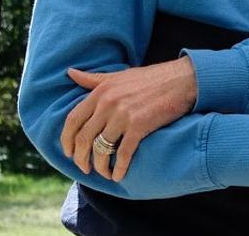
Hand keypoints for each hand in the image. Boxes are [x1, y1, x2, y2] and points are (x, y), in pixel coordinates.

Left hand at [60, 56, 196, 181]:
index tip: (69, 152)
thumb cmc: (151, 78)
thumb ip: (94, 79)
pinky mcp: (140, 126)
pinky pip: (122, 153)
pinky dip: (118, 168)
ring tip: (104, 173)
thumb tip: (70, 72)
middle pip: (83, 138)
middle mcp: (108, 103)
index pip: (73, 120)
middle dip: (81, 158)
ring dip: (100, 166)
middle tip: (84, 168)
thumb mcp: (119, 75)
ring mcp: (123, 115)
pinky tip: (119, 175)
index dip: (67, 140)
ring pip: (101, 149)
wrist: (182, 80)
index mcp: (101, 91)